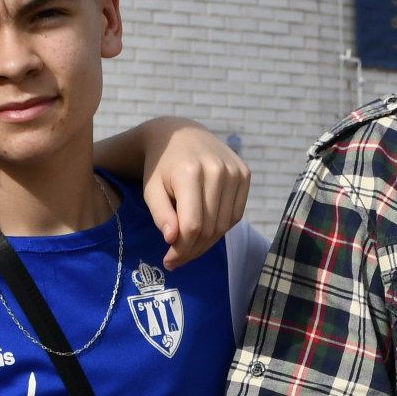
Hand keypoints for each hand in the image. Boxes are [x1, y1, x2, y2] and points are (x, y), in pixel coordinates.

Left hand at [137, 122, 249, 268]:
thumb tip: (173, 239)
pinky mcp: (245, 174)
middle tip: (178, 259)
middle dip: (193, 250)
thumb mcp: (151, 189)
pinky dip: (221, 228)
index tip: (169, 261)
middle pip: (210, 227)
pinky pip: (236, 214)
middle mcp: (217, 170)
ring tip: (190, 248)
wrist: (181, 134)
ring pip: (224, 225)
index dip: (182, 249)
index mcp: (190, 172)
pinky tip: (205, 231)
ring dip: (207, 243)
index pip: (192, 225)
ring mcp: (235, 171)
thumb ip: (161, 214)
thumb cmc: (162, 166)